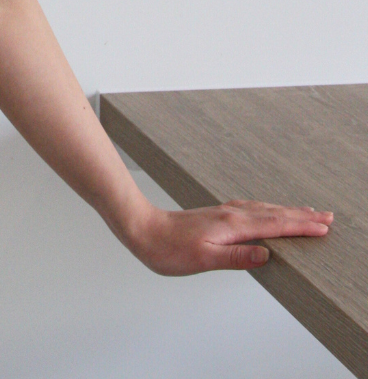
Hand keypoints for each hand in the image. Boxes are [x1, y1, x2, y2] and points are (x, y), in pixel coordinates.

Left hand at [127, 199, 333, 275]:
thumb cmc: (168, 248)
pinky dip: (266, 210)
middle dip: (301, 215)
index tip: (324, 227)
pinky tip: (266, 212)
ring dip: (285, 211)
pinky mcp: (215, 215)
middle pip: (273, 213)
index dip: (300, 226)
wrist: (141, 229)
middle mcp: (230, 214)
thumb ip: (236, 256)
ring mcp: (222, 213)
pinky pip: (250, 209)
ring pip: (262, 209)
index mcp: (231, 225)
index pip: (274, 225)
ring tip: (305, 212)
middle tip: (326, 217)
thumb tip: (268, 255)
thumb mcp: (204, 258)